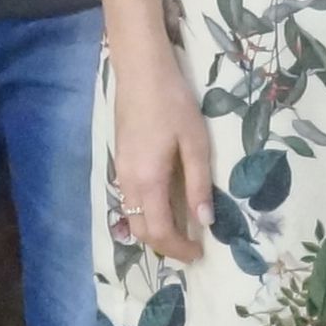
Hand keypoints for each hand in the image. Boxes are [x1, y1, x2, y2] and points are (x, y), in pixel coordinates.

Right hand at [108, 53, 216, 264]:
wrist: (140, 71)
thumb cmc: (173, 103)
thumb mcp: (195, 143)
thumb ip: (199, 184)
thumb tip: (206, 220)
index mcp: (148, 181)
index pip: (160, 232)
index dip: (179, 249)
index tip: (200, 254)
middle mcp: (128, 183)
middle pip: (141, 231)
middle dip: (165, 246)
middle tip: (191, 247)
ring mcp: (119, 172)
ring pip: (132, 217)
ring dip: (154, 231)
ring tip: (181, 229)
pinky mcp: (119, 161)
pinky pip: (129, 200)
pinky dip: (146, 213)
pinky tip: (165, 204)